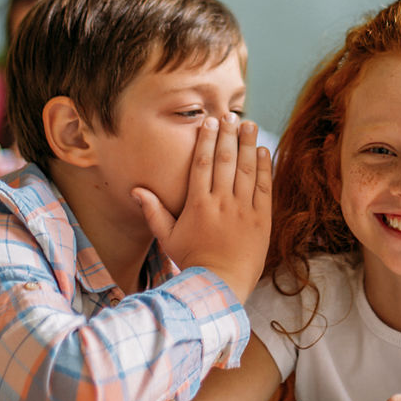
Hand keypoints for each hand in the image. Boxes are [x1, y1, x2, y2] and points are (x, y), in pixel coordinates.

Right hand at [132, 114, 270, 301]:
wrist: (220, 284)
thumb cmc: (192, 261)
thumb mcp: (168, 238)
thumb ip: (154, 211)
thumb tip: (136, 190)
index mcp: (198, 204)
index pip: (202, 163)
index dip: (207, 140)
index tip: (209, 122)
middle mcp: (221, 203)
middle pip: (226, 160)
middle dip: (228, 135)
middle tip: (230, 115)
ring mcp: (243, 210)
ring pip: (246, 169)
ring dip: (248, 144)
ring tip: (249, 124)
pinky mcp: (261, 220)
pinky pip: (264, 188)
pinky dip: (264, 167)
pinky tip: (263, 150)